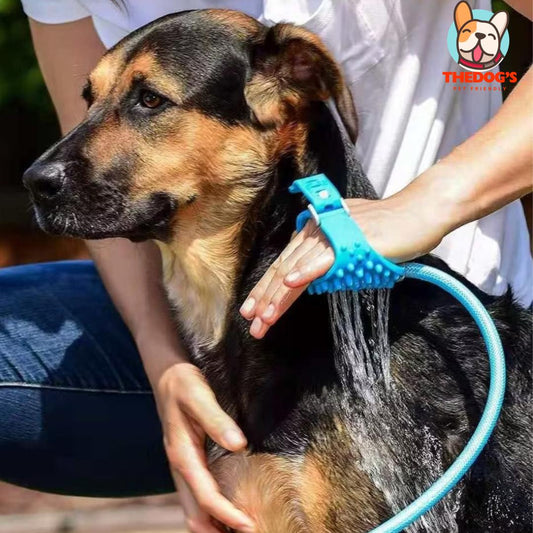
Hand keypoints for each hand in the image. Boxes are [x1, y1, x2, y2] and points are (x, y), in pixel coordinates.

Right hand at [153, 362, 254, 532]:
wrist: (167, 372)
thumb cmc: (183, 382)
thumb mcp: (198, 395)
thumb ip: (216, 420)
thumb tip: (239, 445)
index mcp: (182, 454)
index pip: (205, 496)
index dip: (227, 514)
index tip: (250, 525)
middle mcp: (180, 465)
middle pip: (195, 513)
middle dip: (217, 529)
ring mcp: (183, 464)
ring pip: (194, 507)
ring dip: (213, 523)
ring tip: (239, 530)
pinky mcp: (189, 459)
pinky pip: (197, 493)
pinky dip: (211, 509)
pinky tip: (228, 510)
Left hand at [240, 189, 447, 338]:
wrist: (417, 213)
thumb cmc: (386, 230)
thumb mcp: (347, 243)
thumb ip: (326, 257)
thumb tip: (311, 277)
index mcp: (312, 233)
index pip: (283, 265)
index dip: (266, 290)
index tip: (254, 313)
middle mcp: (315, 232)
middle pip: (283, 270)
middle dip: (265, 299)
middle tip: (252, 324)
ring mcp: (330, 236)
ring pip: (297, 270)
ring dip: (278, 297)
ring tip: (264, 320)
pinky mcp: (348, 241)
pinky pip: (322, 260)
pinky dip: (305, 272)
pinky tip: (289, 285)